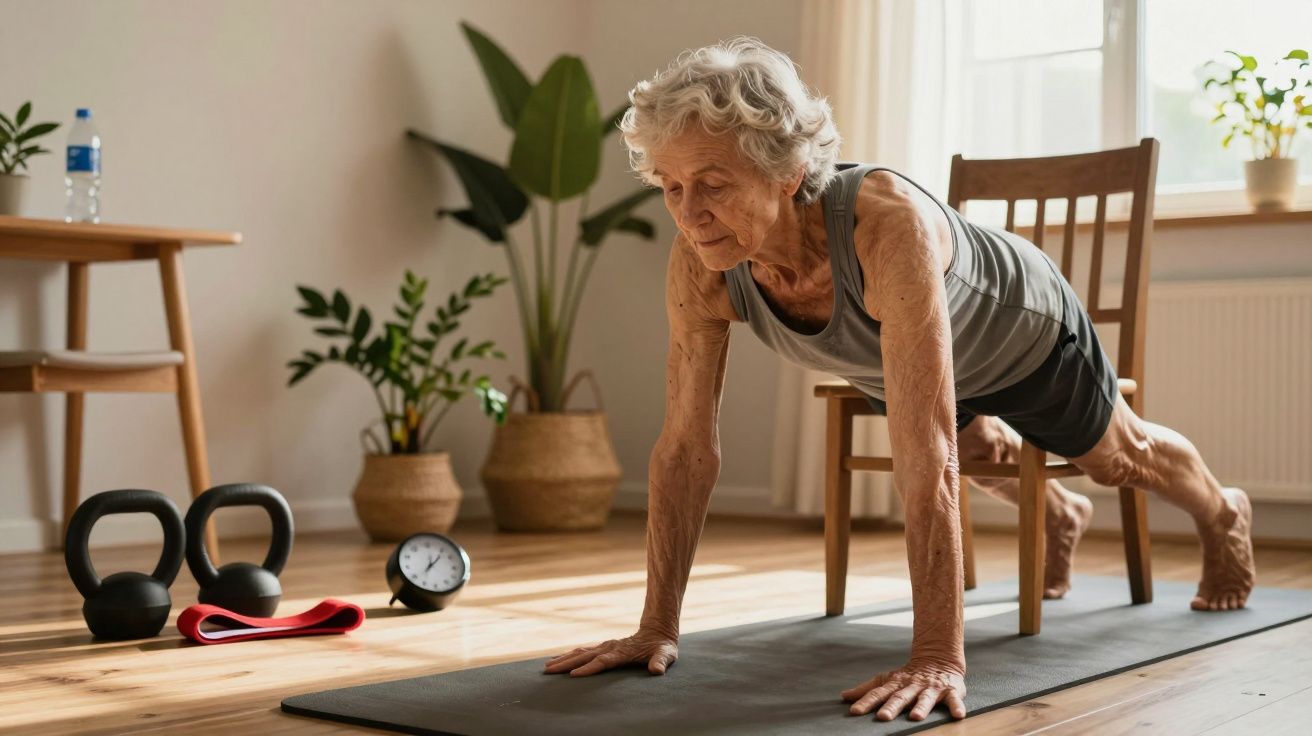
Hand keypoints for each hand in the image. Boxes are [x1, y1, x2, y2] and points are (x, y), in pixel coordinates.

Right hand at [542, 629, 678, 676]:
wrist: (657, 631)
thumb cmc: (662, 647)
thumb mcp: (666, 654)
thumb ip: (661, 661)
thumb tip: (656, 671)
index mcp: (623, 652)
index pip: (603, 661)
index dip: (589, 668)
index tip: (573, 675)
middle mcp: (611, 647)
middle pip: (585, 656)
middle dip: (566, 664)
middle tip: (548, 671)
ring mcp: (605, 646)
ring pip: (580, 652)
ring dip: (564, 659)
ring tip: (547, 667)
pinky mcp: (603, 647)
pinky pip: (582, 652)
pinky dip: (569, 656)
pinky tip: (558, 661)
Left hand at [841, 660, 965, 720]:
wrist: (938, 659)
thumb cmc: (908, 675)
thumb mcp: (886, 680)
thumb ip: (867, 689)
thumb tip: (844, 696)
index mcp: (895, 684)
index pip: (878, 693)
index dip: (865, 702)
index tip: (854, 712)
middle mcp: (912, 686)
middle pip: (900, 697)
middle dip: (891, 707)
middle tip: (883, 717)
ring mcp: (931, 689)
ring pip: (925, 699)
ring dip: (921, 707)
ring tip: (915, 717)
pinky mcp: (950, 691)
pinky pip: (954, 700)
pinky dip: (956, 707)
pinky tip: (958, 715)